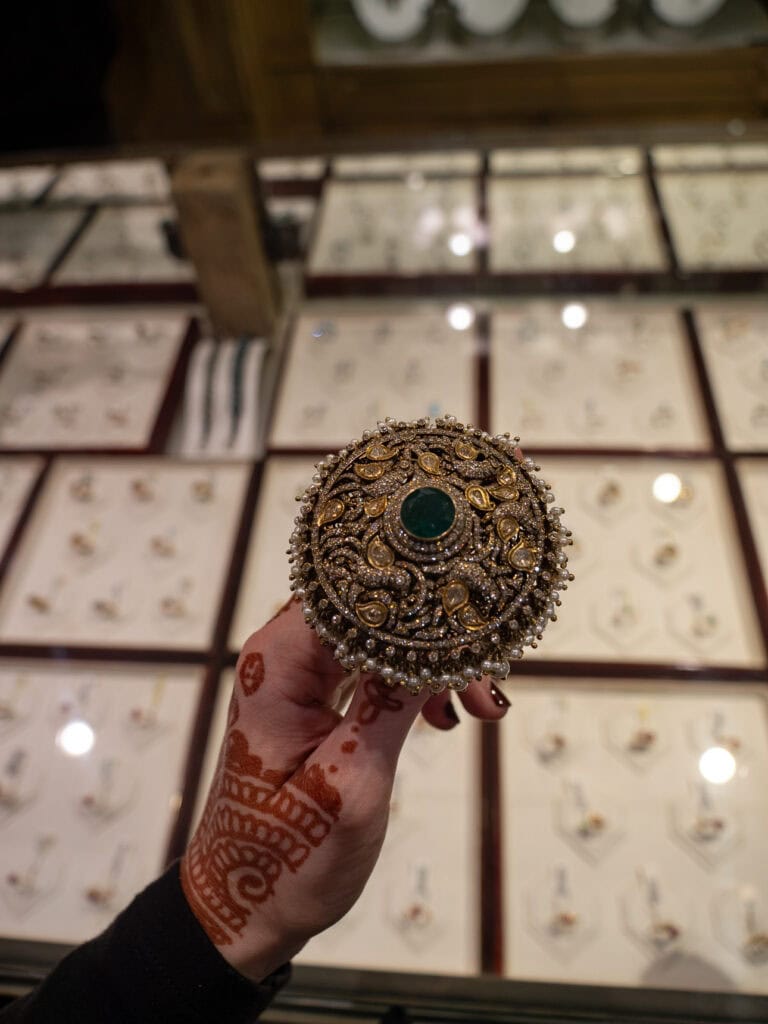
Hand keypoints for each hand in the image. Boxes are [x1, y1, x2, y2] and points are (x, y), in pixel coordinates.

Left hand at [181, 599, 509, 981]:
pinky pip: (371, 669)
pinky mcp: (313, 700)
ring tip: (477, 706)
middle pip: (371, 612)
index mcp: (278, 665)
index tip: (473, 623)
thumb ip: (390, 706)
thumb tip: (436, 640)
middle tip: (486, 683)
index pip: (353, 596)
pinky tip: (442, 715)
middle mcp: (283, 657)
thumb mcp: (349, 784)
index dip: (416, 601)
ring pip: (378, 639)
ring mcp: (298, 677)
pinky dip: (412, 686)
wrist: (243, 907)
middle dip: (435, 639)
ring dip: (431, 665)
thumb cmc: (284, 859)